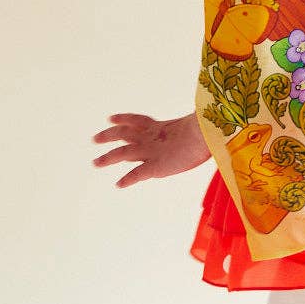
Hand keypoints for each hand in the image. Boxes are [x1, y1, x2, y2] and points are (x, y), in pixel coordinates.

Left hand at [91, 111, 211, 186]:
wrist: (206, 134)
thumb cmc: (209, 129)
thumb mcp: (198, 126)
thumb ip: (194, 128)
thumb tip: (209, 126)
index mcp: (160, 127)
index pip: (137, 120)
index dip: (123, 119)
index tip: (111, 118)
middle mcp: (150, 137)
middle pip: (122, 134)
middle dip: (108, 136)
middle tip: (95, 139)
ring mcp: (150, 151)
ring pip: (122, 153)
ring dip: (107, 158)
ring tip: (95, 162)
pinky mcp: (155, 166)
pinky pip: (136, 174)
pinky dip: (127, 180)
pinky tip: (118, 184)